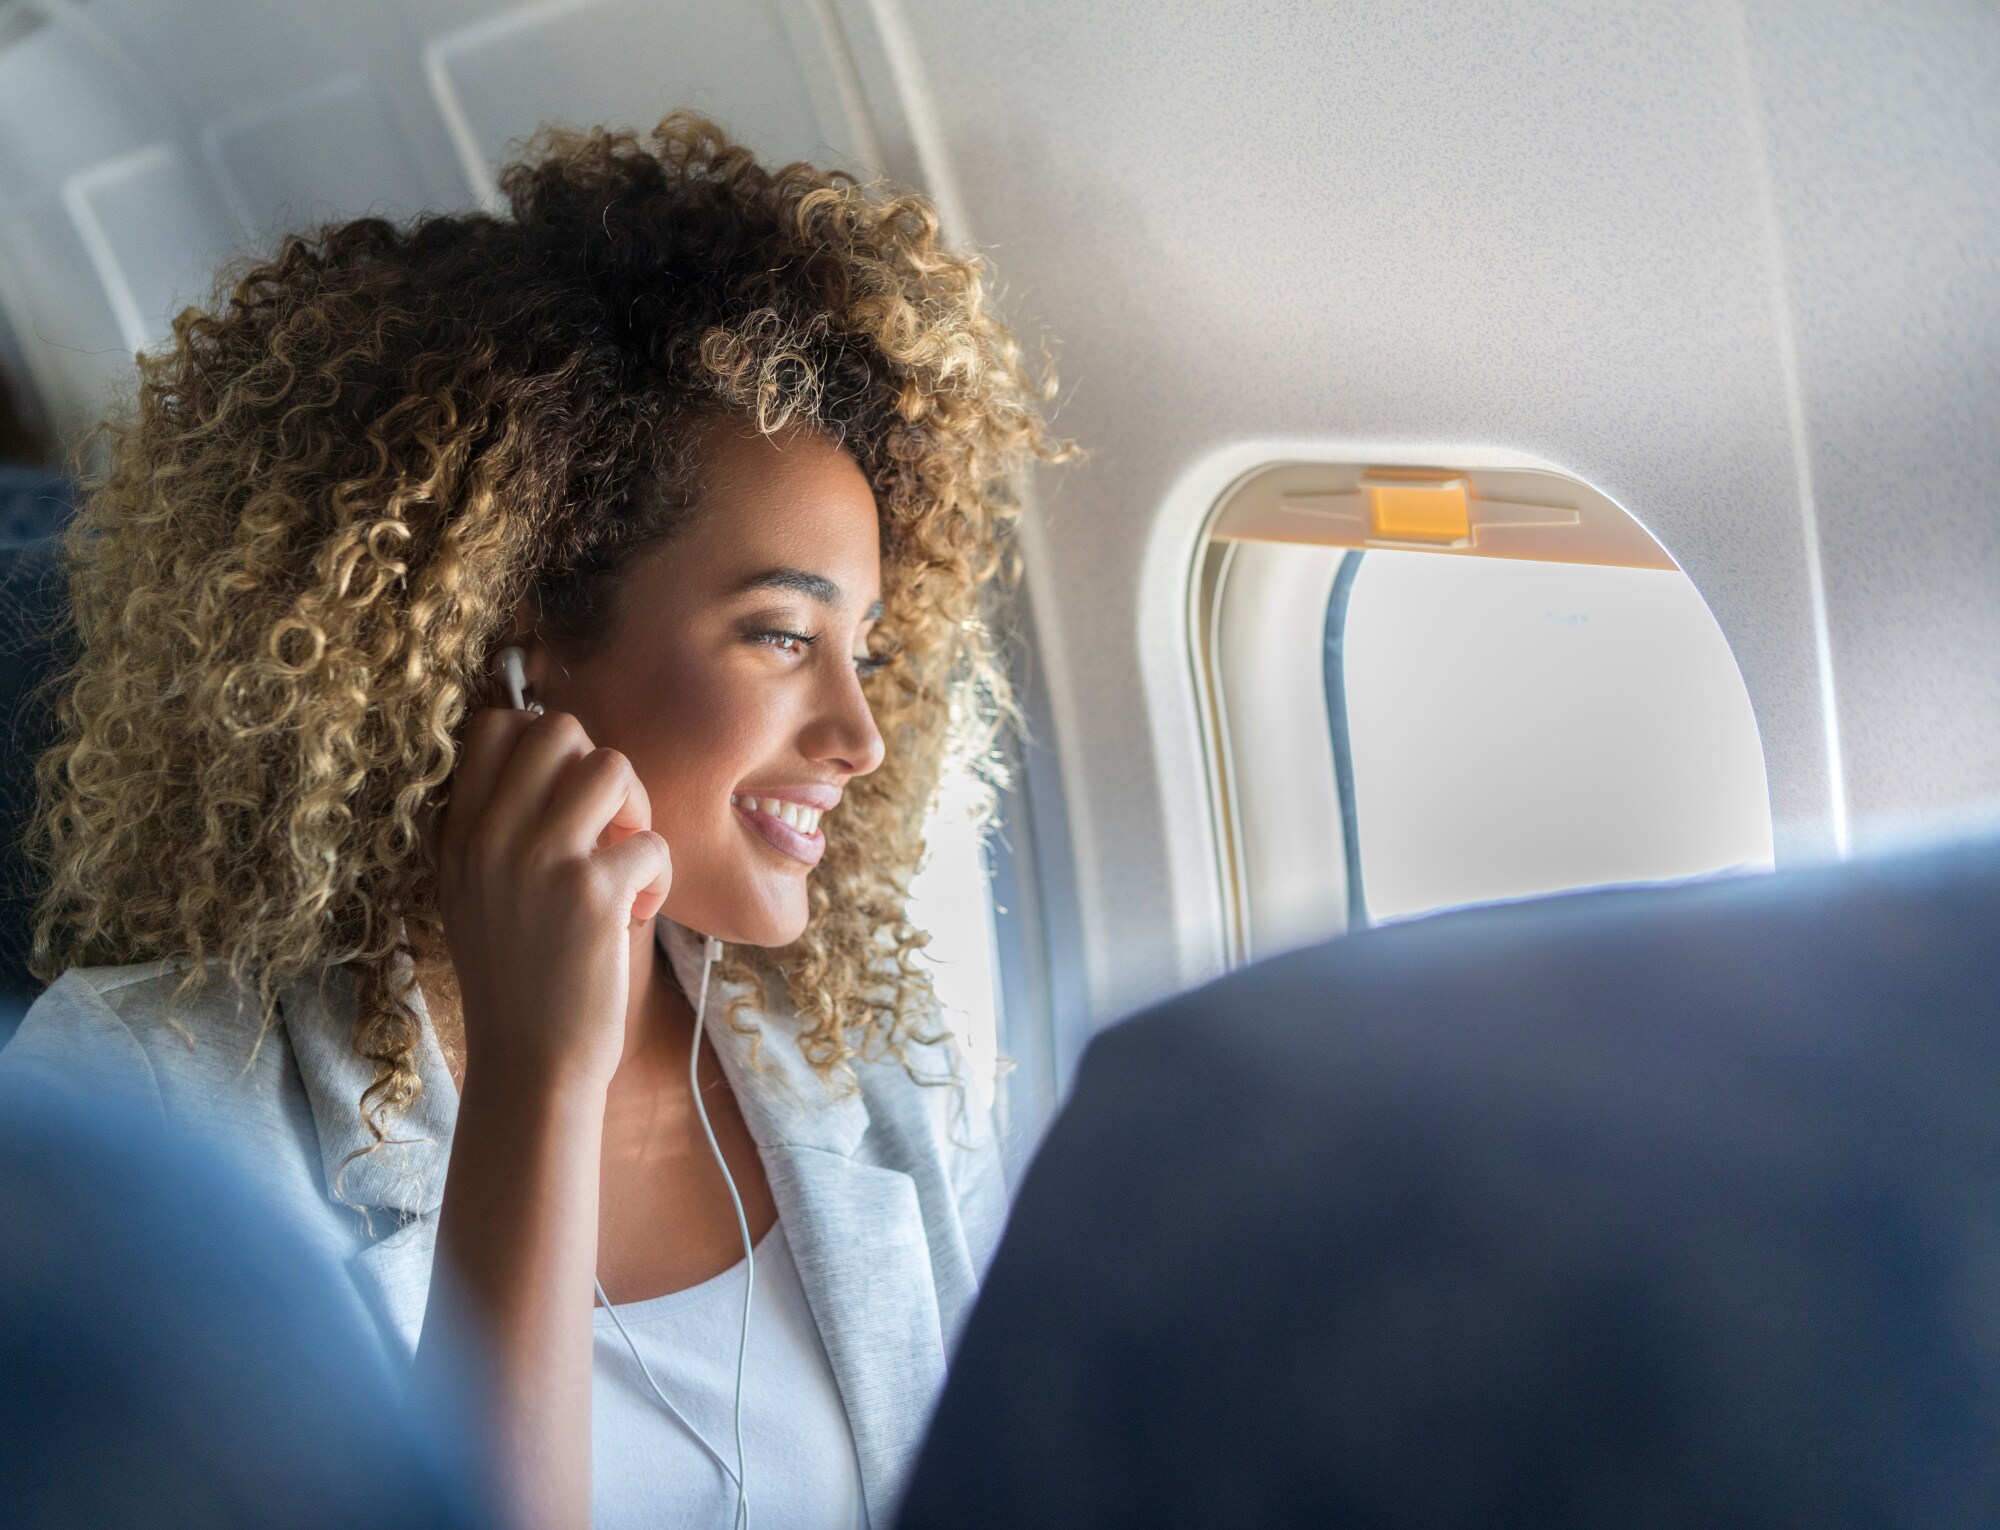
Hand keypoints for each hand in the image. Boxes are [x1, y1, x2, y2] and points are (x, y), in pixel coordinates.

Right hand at [438, 708, 671, 1095]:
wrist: (529, 1065)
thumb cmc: (519, 981)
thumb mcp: (478, 895)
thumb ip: (505, 829)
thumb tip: (566, 762)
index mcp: (461, 834)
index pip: (494, 727)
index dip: (546, 743)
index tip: (568, 796)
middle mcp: (492, 838)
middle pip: (559, 728)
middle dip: (600, 769)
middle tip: (607, 829)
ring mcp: (541, 862)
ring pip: (612, 766)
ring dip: (637, 811)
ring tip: (627, 863)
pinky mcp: (593, 894)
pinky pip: (652, 841)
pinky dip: (660, 876)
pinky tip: (638, 913)